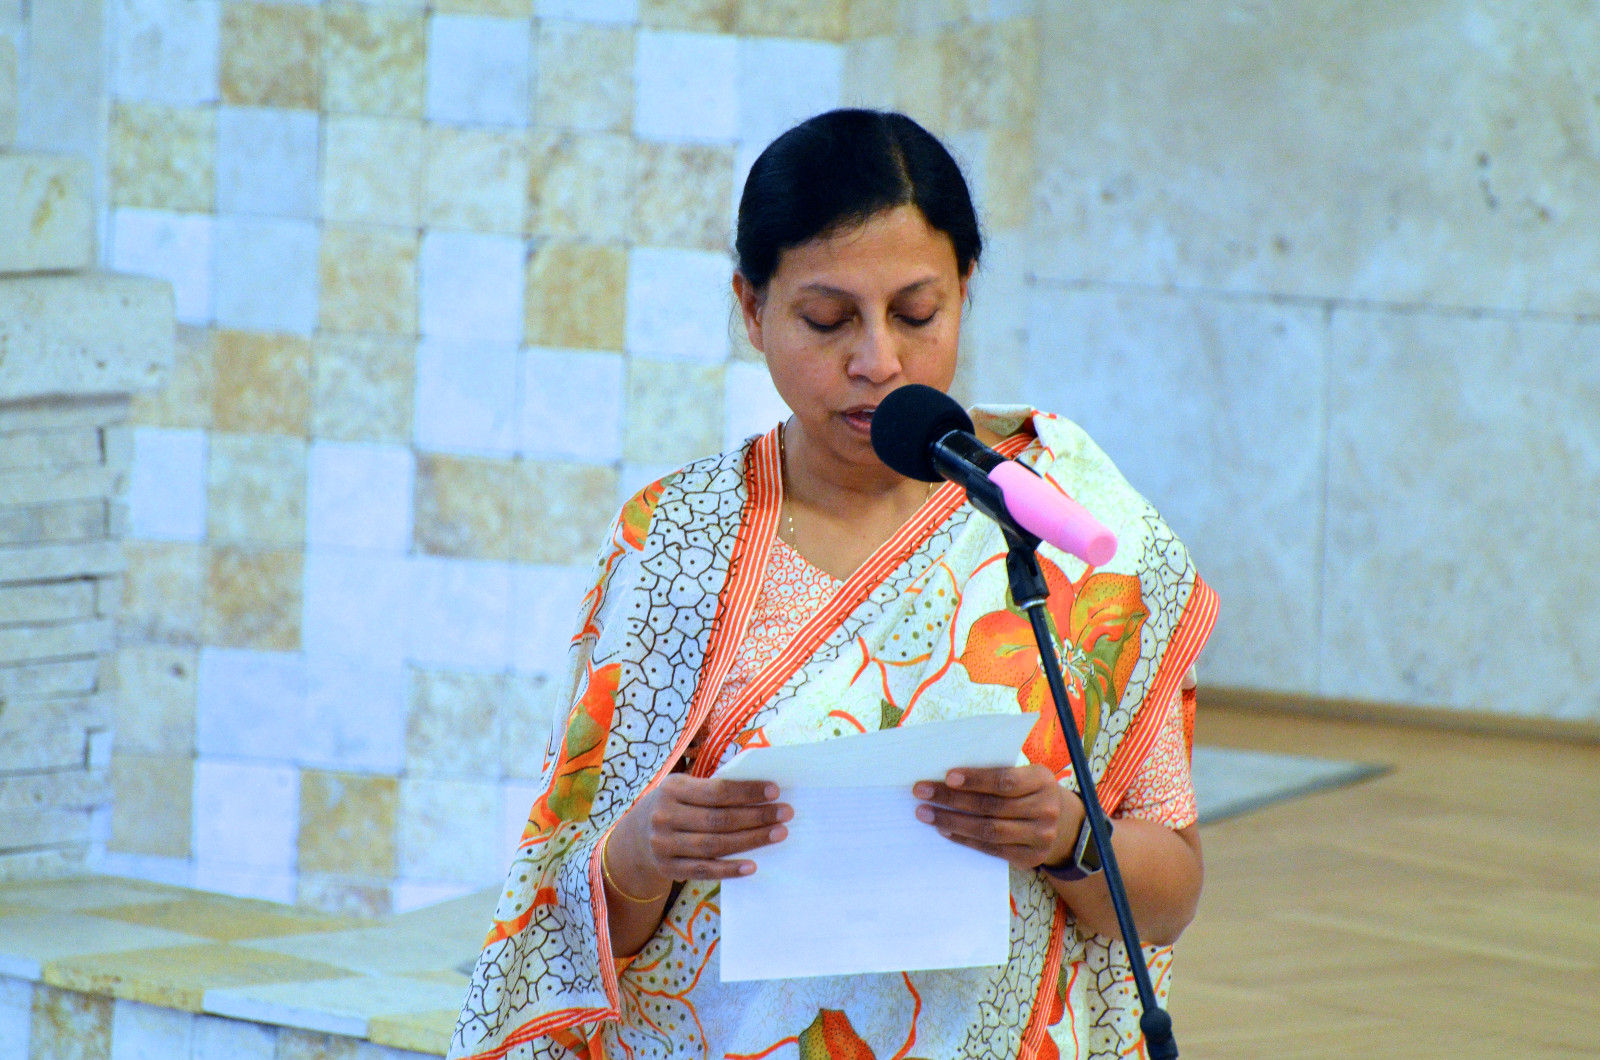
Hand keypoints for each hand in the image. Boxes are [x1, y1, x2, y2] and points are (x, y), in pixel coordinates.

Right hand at [612, 775, 791, 892]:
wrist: (635, 837)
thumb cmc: (675, 806)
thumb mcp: (684, 788)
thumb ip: (713, 788)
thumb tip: (761, 791)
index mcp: (672, 788)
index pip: (716, 791)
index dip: (746, 792)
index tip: (775, 792)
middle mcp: (664, 816)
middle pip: (718, 819)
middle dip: (756, 817)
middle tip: (786, 814)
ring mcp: (664, 845)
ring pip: (714, 845)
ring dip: (751, 840)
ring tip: (778, 834)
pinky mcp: (668, 868)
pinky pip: (704, 870)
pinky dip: (730, 869)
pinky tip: (753, 865)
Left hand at [913, 764, 1082, 870]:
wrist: (1062, 824)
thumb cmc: (1029, 791)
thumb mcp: (1024, 774)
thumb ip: (995, 772)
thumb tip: (948, 775)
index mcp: (1042, 781)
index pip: (1005, 781)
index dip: (975, 779)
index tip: (947, 776)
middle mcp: (1045, 810)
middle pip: (991, 806)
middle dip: (952, 799)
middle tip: (922, 792)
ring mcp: (1039, 837)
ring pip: (989, 830)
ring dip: (952, 821)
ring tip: (925, 813)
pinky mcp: (1028, 858)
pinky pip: (990, 848)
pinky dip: (964, 838)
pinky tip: (944, 829)